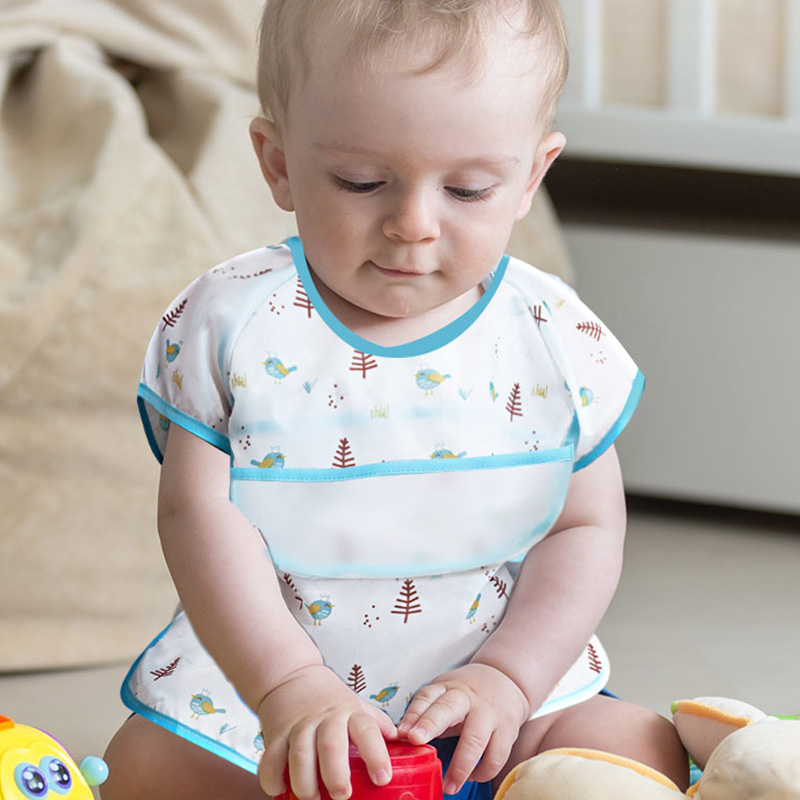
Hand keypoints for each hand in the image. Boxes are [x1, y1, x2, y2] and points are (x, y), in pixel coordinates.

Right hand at [257, 664, 396, 799]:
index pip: (367, 730)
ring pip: (300, 755)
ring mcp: (299, 724)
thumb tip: (406, 740)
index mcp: (350, 712)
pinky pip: (271, 758)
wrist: (290, 675)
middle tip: (342, 795)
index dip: (376, 754)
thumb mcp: (356, 705)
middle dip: (336, 774)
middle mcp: (325, 717)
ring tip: (312, 797)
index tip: (383, 778)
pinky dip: (272, 778)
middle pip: (331, 745)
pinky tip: (279, 789)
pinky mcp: (276, 732)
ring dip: (305, 783)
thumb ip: (377, 724)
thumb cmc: (329, 698)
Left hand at [397, 664, 529, 793]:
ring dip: (461, 767)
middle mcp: (467, 697)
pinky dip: (484, 771)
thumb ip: (425, 712)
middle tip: (416, 741)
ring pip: (475, 739)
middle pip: (448, 709)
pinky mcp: (508, 729)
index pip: (427, 697)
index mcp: (447, 688)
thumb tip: (401, 737)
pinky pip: (497, 755)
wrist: (504, 680)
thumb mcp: (444, 694)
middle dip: (430, 724)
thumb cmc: (465, 694)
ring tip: (449, 787)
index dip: (414, 714)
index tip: (403, 732)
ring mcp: (489, 712)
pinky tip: (473, 777)